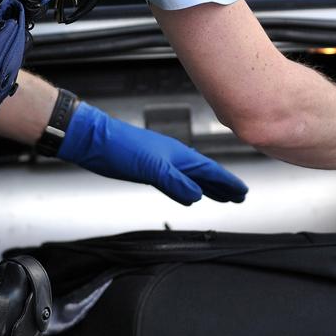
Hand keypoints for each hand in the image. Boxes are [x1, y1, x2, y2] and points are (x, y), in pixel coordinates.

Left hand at [56, 102, 248, 205]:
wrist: (93, 140)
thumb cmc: (119, 147)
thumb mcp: (151, 168)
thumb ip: (175, 182)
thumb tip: (196, 196)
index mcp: (178, 155)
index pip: (210, 170)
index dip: (227, 182)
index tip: (242, 191)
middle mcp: (173, 157)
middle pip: (205, 173)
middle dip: (223, 185)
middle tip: (238, 196)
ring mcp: (161, 161)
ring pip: (192, 176)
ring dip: (208, 186)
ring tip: (220, 196)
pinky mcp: (148, 168)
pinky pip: (177, 180)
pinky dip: (187, 187)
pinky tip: (187, 192)